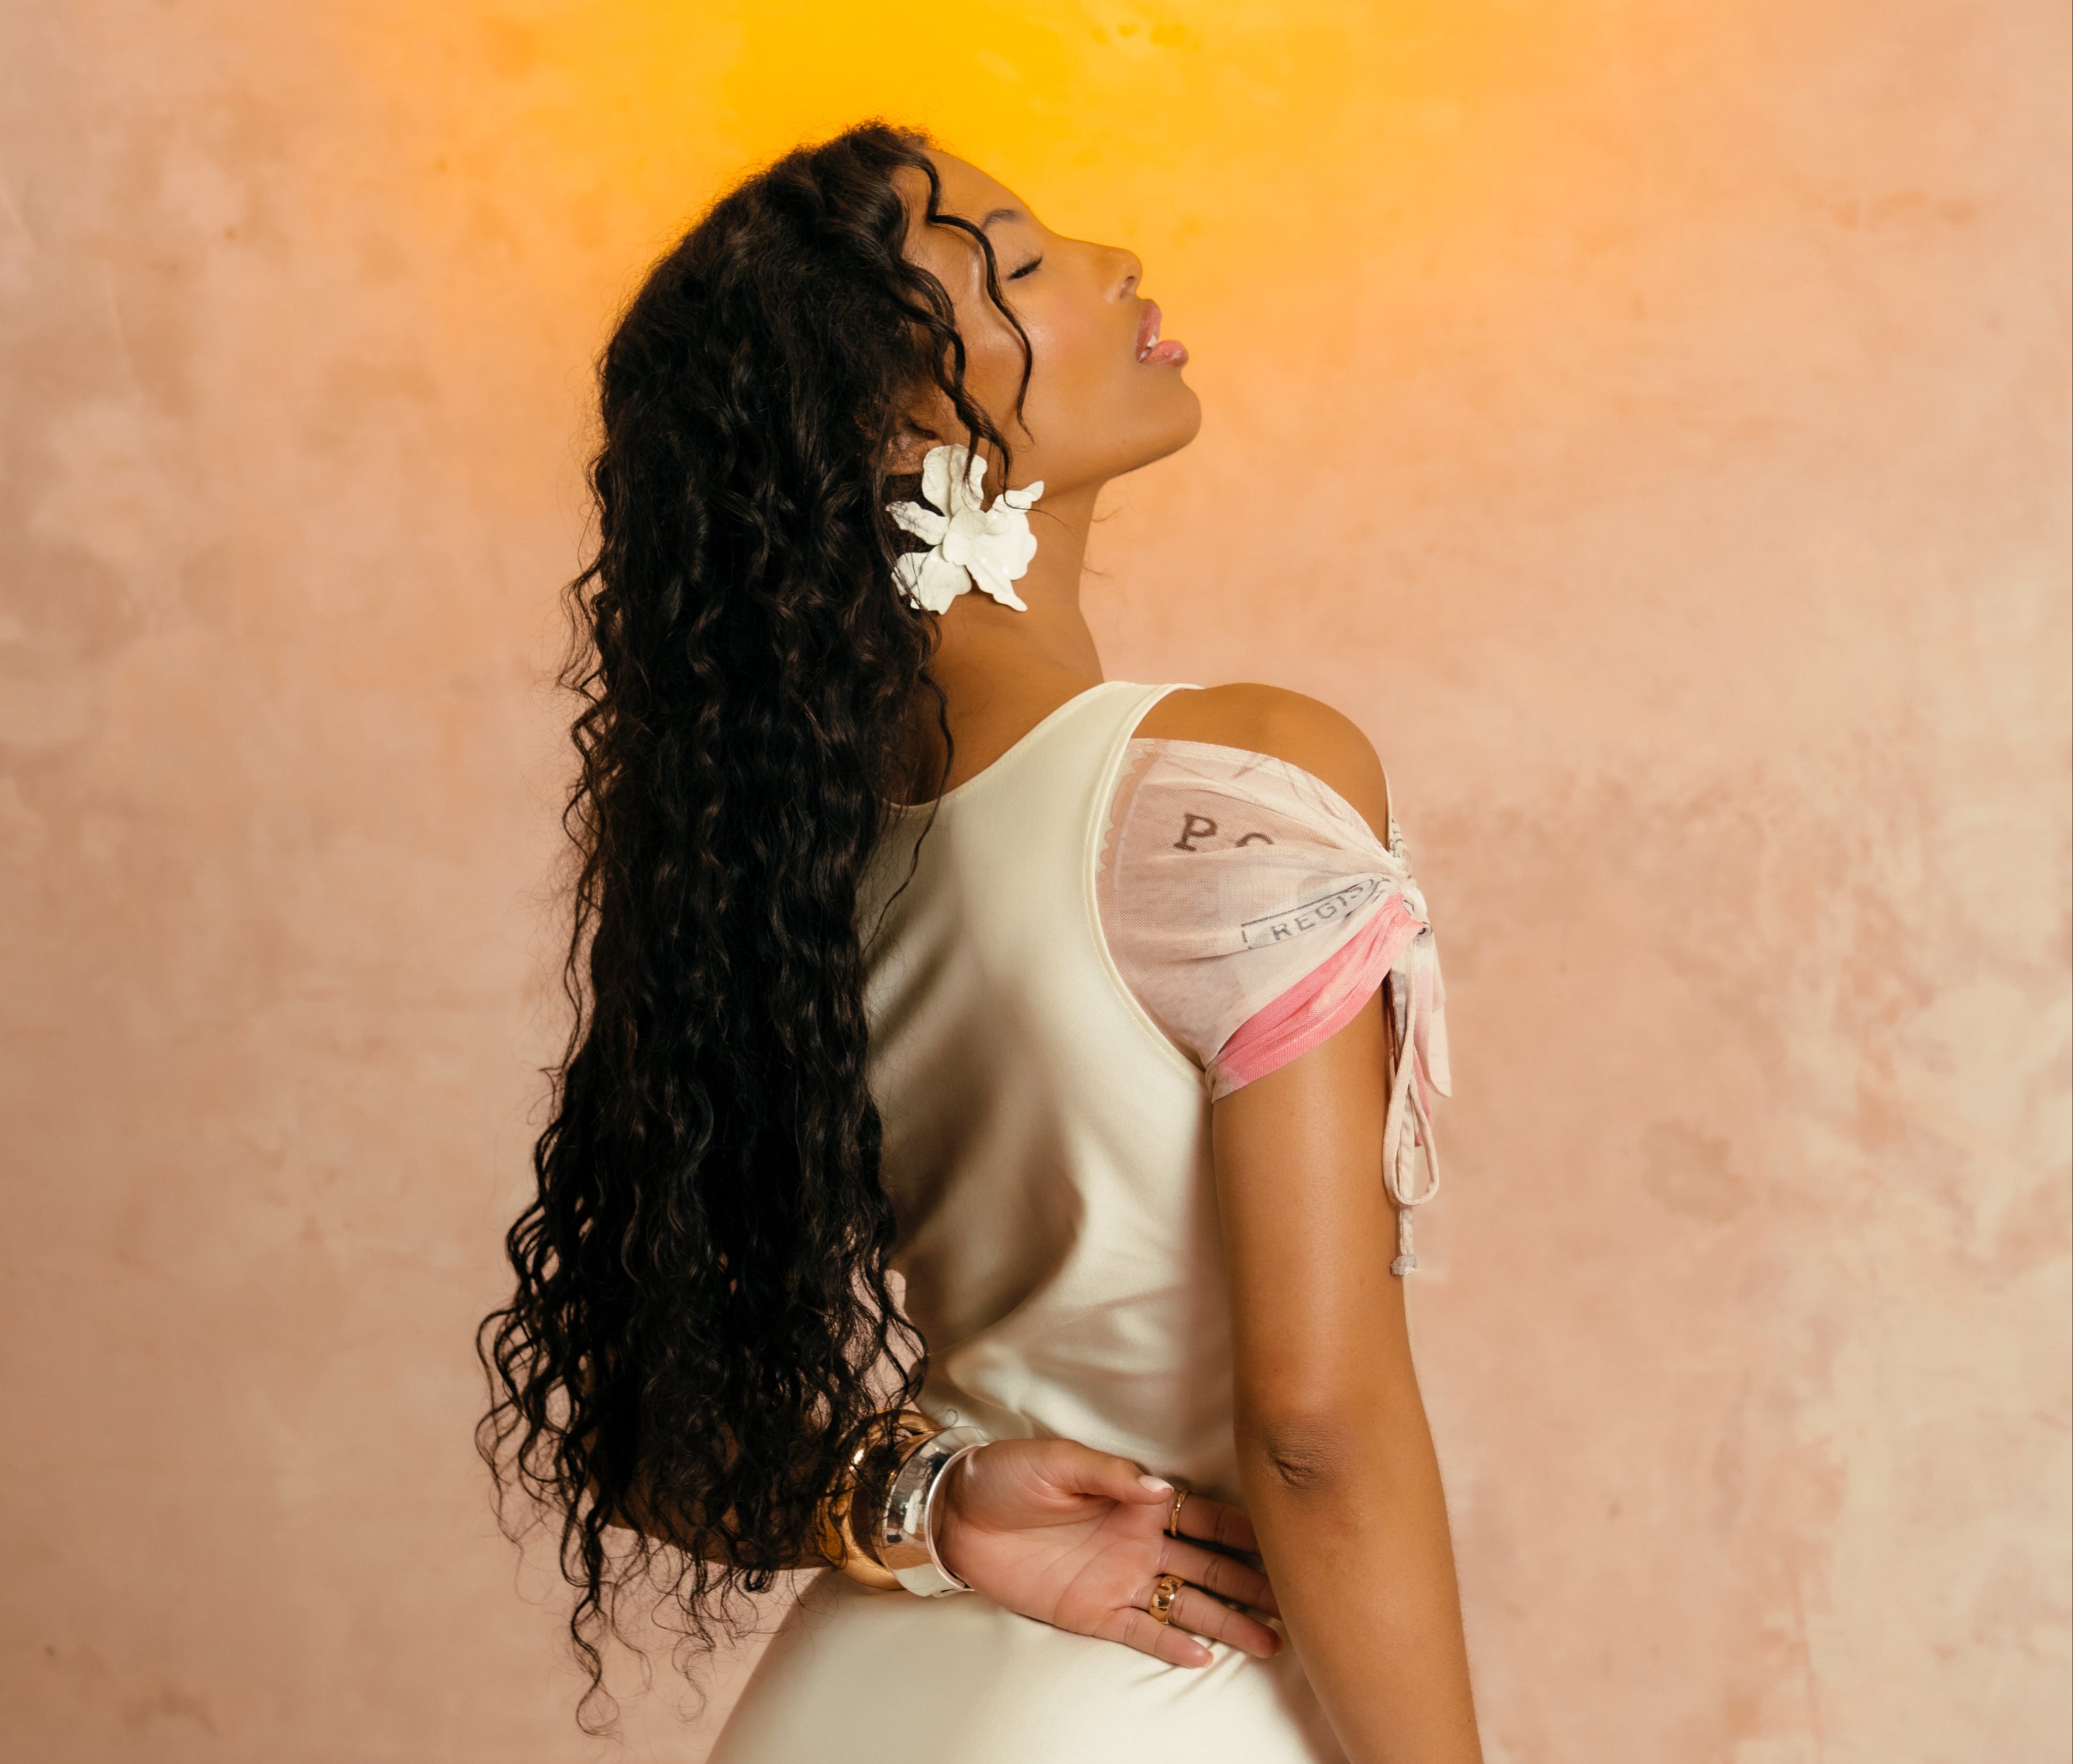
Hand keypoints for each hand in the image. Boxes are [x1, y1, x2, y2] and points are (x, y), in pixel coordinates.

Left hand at [930, 1438, 1281, 1667]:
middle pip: (1208, 1566)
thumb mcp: (1057, 1461)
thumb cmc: (1009, 1475)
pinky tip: (1205, 1655)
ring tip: (1271, 1639)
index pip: (1203, 1515)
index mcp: (1135, 1501)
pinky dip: (1171, 1643)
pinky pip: (1140, 1631)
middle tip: (1297, 1599)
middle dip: (1251, 1582)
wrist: (958, 1514)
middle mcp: (1138, 1543)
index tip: (1287, 1537)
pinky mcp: (1092, 1611)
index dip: (1243, 1527)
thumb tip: (1161, 1488)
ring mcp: (1119, 1580)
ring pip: (1186, 1604)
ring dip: (1226, 1621)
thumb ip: (1110, 1476)